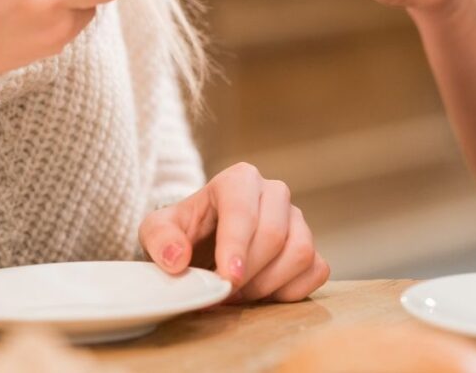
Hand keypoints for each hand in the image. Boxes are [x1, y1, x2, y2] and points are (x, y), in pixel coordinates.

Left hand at [139, 163, 329, 302]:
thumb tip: (177, 259)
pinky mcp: (311, 246)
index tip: (227, 278)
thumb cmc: (184, 233)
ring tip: (238, 294)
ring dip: (268, 285)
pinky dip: (291, 291)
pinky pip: (317, 270)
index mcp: (239, 180)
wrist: (203, 244)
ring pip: (300, 253)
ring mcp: (297, 219)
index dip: (237, 246)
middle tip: (222, 293)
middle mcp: (274, 192)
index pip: (244, 210)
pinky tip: (263, 295)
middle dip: (248, 273)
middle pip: (274, 235)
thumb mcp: (158, 230)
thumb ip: (161, 239)